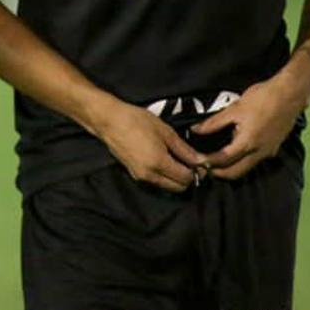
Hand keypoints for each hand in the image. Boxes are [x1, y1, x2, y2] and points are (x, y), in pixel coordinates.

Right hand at [93, 98, 208, 192]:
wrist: (108, 121)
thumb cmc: (136, 121)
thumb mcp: (165, 131)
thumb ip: (184, 149)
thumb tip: (200, 161)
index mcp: (159, 163)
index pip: (186, 179)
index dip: (196, 172)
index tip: (200, 162)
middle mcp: (149, 175)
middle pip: (178, 188)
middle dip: (187, 178)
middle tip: (190, 163)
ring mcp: (140, 177)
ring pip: (166, 187)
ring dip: (176, 178)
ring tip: (177, 160)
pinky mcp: (133, 174)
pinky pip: (155, 182)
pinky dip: (164, 176)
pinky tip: (163, 160)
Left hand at [194, 73, 306, 179]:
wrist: (290, 93)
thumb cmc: (263, 98)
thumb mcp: (234, 109)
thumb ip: (214, 123)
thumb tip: (196, 130)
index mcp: (248, 143)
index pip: (223, 161)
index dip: (207, 163)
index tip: (196, 162)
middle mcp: (259, 152)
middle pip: (235, 173)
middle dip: (218, 173)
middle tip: (204, 167)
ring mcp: (268, 151)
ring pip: (246, 169)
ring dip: (231, 169)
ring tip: (215, 161)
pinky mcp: (274, 148)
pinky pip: (255, 161)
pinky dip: (242, 162)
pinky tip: (235, 151)